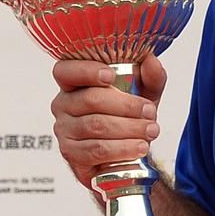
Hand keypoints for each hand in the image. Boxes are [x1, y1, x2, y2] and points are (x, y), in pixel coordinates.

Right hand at [51, 54, 166, 189]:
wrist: (126, 153)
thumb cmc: (129, 117)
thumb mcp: (144, 94)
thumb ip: (150, 77)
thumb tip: (151, 62)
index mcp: (74, 83)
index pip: (66, 71)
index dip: (86, 71)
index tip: (111, 75)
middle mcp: (63, 104)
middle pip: (91, 99)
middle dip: (126, 105)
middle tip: (150, 112)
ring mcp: (64, 130)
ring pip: (96, 125)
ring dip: (129, 128)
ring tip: (150, 130)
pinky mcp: (71, 153)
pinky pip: (97, 150)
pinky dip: (122, 148)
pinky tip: (139, 147)